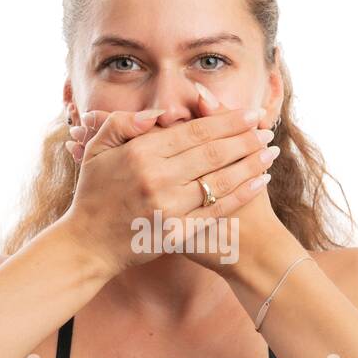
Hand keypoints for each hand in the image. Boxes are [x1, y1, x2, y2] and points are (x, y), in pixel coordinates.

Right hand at [61, 103, 276, 275]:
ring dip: (250, 165)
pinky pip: (217, 211)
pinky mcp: (177, 234)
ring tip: (270, 152)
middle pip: (213, 153)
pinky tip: (259, 182)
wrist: (87, 245)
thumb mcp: (97, 151)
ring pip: (220, 181)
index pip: (194, 131)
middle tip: (267, 130)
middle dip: (245, 139)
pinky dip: (241, 195)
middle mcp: (157, 179)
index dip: (227, 121)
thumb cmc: (93, 194)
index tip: (250, 114)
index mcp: (140, 153)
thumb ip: (123, 124)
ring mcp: (168, 208)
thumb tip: (158, 112)